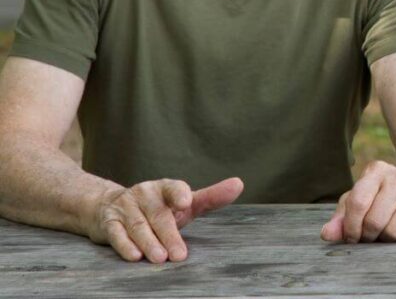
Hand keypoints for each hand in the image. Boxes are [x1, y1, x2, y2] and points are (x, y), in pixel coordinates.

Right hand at [88, 177, 243, 262]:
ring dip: (148, 243)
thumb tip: (239, 184)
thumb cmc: (157, 208)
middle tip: (179, 255)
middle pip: (159, 215)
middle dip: (169, 236)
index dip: (179, 194)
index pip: (174, 188)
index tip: (186, 202)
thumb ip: (210, 197)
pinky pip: (116, 233)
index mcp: (165, 188)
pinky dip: (125, 245)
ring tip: (160, 259)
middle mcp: (145, 194)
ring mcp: (126, 207)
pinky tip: (134, 256)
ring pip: (138, 226)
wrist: (108, 207)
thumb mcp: (183, 203)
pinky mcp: (109, 222)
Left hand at [321, 161, 395, 243]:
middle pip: (374, 221)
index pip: (358, 202)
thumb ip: (341, 217)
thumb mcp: (359, 198)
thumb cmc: (382, 196)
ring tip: (386, 231)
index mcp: (377, 170)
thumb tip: (327, 234)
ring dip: (385, 239)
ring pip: (392, 232)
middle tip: (369, 236)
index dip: (350, 227)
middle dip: (368, 236)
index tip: (351, 237)